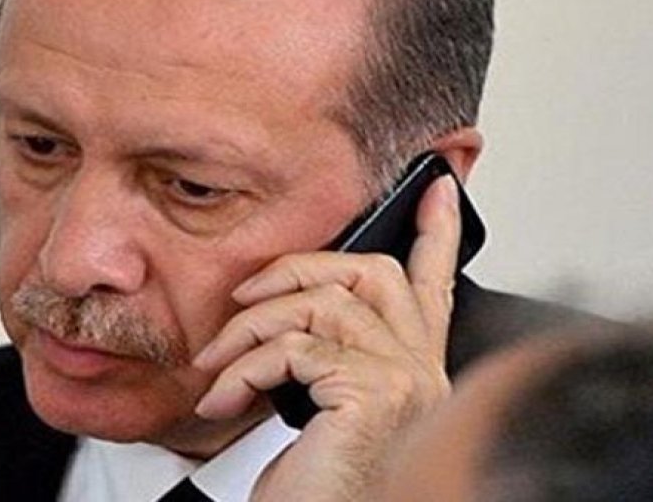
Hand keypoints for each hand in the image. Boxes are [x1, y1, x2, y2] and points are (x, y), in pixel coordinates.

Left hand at [191, 175, 461, 501]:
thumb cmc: (315, 485)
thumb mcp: (315, 405)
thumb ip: (322, 354)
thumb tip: (280, 306)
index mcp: (413, 369)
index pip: (433, 284)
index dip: (436, 229)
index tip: (435, 182)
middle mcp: (423, 372)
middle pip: (373, 271)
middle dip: (298, 268)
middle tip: (246, 296)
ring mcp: (406, 382)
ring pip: (320, 305)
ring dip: (249, 329)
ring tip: (216, 365)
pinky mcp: (373, 396)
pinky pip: (294, 348)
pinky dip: (243, 368)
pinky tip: (222, 397)